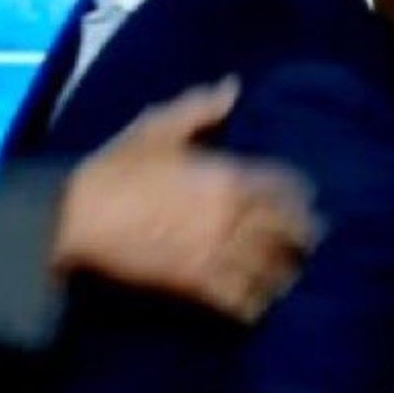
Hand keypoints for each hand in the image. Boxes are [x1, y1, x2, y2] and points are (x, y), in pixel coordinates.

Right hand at [54, 79, 316, 321]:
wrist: (82, 214)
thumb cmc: (119, 166)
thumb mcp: (157, 126)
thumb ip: (200, 108)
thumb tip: (233, 88)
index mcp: (227, 175)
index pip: (282, 186)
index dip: (300, 193)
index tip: (308, 197)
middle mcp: (231, 216)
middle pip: (286, 231)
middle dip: (303, 235)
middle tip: (312, 239)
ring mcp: (216, 253)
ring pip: (269, 269)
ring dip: (284, 272)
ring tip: (291, 273)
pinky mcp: (195, 283)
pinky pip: (238, 299)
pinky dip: (254, 303)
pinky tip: (259, 305)